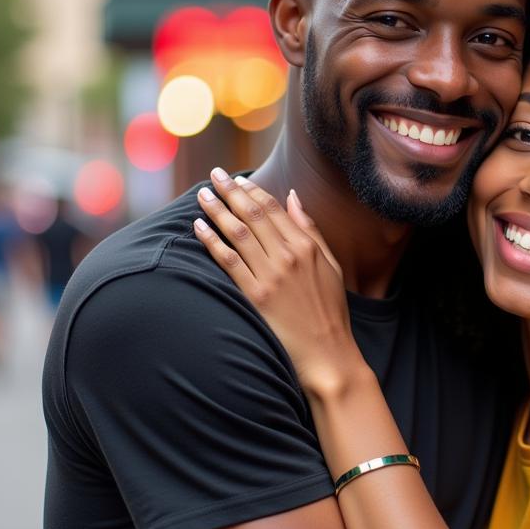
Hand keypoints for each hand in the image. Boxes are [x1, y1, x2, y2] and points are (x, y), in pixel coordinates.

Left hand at [194, 169, 365, 395]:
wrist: (328, 353)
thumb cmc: (330, 311)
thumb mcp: (330, 265)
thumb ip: (311, 230)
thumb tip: (292, 197)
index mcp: (307, 246)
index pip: (274, 208)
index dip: (253, 190)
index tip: (237, 179)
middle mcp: (289, 256)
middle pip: (253, 214)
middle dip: (231, 191)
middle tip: (214, 175)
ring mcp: (271, 275)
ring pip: (238, 233)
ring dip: (217, 210)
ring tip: (202, 195)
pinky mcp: (256, 295)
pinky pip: (228, 261)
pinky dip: (212, 241)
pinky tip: (199, 227)